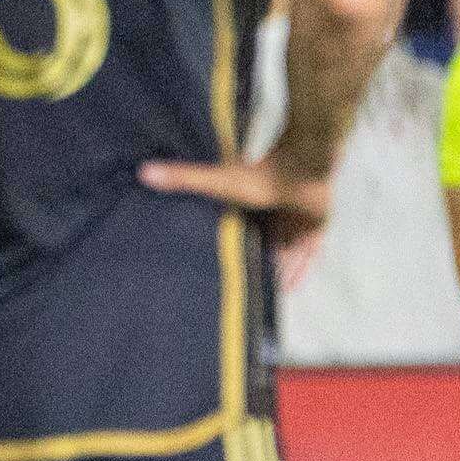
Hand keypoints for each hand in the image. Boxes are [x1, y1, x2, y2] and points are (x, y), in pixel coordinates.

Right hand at [137, 154, 335, 283]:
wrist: (306, 167)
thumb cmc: (261, 176)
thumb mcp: (218, 181)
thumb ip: (184, 178)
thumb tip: (143, 171)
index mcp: (250, 199)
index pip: (240, 223)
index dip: (232, 240)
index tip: (218, 258)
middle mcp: (274, 210)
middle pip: (263, 239)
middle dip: (255, 259)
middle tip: (240, 282)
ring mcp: (297, 219)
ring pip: (286, 250)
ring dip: (276, 269)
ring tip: (260, 293)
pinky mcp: (317, 228)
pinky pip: (308, 255)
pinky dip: (299, 270)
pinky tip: (289, 289)